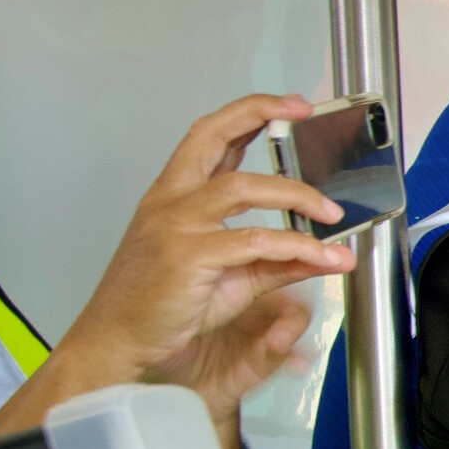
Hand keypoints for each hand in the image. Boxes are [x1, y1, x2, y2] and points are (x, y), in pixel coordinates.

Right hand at [0, 96, 356, 448]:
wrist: (118, 342)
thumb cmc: (162, 306)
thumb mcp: (232, 278)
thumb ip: (278, 261)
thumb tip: (329, 254)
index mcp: (174, 197)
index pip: (209, 138)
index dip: (248, 114)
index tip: (288, 106)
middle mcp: (170, 202)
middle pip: (212, 138)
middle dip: (258, 114)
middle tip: (302, 112)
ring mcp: (175, 226)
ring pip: (243, 187)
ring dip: (296, 195)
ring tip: (331, 214)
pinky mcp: (186, 256)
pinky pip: (253, 241)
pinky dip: (295, 246)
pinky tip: (322, 256)